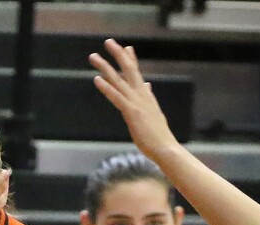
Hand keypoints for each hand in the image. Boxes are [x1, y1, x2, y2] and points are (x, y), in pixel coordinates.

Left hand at [90, 39, 182, 161]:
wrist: (166, 149)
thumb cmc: (159, 137)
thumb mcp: (155, 114)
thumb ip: (149, 99)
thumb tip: (148, 87)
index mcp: (146, 97)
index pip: (138, 74)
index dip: (131, 60)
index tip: (127, 48)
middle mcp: (142, 96)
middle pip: (129, 70)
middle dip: (118, 54)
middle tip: (108, 41)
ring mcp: (136, 103)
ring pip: (118, 80)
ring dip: (105, 67)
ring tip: (93, 56)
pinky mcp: (132, 112)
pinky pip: (116, 96)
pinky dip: (106, 87)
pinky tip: (96, 79)